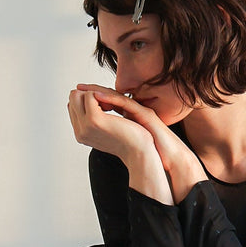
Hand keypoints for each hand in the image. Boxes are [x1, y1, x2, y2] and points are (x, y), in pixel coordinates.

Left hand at [76, 85, 205, 202]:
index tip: (76, 98)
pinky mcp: (146, 114)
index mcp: (130, 115)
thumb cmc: (152, 152)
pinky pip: (126, 104)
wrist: (169, 157)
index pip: (108, 102)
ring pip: (117, 96)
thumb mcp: (129, 141)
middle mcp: (134, 109)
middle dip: (92, 91)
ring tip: (83, 89)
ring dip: (99, 91)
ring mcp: (140, 110)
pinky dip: (111, 99)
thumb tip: (100, 137)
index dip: (92, 99)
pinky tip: (98, 97)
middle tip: (76, 89)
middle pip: (110, 96)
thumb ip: (118, 134)